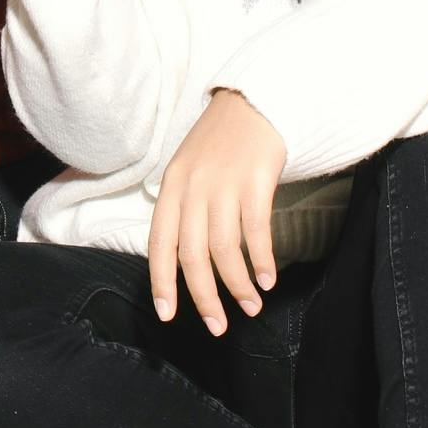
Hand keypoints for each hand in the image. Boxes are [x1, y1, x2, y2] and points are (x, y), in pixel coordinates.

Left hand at [147, 88, 287, 337]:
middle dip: (204, 297)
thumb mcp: (189, 169)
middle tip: (218, 325)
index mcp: (171, 186)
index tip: (168, 315)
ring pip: (224, 249)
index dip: (162, 282)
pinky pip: (256, 231)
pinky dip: (261, 260)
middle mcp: (193, 187)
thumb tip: (182, 260)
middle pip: (192, 255)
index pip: (160, 243)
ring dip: (238, 285)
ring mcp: (224, 183)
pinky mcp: (255, 180)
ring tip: (251, 306)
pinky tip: (268, 278)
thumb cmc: (221, 142)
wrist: (255, 101)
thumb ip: (182, 208)